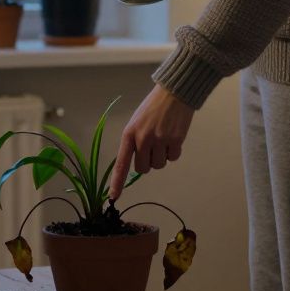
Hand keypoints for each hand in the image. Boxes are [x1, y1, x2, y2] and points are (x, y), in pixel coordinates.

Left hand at [109, 84, 194, 199]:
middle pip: (143, 168)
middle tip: (151, 146)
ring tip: (163, 138)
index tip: (113, 197)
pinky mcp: (176, 140)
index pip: (121, 163)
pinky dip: (173, 152)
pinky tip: (173, 137)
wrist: (174, 93)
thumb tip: (136, 164)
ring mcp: (160, 140)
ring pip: (158, 165)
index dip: (117, 182)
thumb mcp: (136, 122)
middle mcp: (143, 139)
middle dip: (147, 162)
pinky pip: (173, 158)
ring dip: (161, 157)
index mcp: (129, 134)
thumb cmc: (153, 108)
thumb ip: (134, 141)